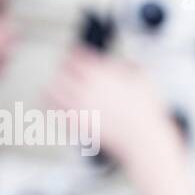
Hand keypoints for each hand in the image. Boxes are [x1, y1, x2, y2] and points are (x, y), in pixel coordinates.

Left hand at [45, 49, 179, 166]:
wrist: (141, 139)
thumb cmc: (144, 112)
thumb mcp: (143, 78)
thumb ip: (128, 66)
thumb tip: (121, 63)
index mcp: (98, 74)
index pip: (74, 57)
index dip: (73, 54)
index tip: (74, 56)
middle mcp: (84, 88)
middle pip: (60, 72)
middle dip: (61, 70)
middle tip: (63, 70)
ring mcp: (78, 107)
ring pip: (51, 93)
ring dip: (51, 88)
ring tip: (50, 88)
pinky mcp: (77, 124)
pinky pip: (57, 114)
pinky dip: (54, 111)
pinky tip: (55, 110)